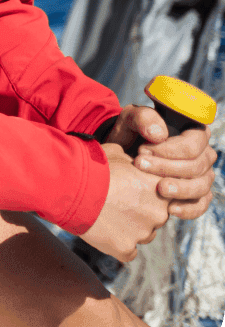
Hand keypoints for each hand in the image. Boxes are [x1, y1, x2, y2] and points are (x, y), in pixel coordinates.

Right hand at [79, 143, 168, 262]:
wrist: (69, 185)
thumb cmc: (92, 165)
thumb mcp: (117, 154)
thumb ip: (134, 164)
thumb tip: (135, 166)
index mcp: (160, 187)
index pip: (164, 194)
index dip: (145, 191)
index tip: (129, 188)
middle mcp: (159, 213)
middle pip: (155, 216)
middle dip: (140, 210)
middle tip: (116, 201)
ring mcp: (143, 233)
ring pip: (143, 234)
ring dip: (130, 228)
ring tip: (106, 215)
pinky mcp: (125, 248)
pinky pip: (128, 252)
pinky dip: (117, 244)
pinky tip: (103, 231)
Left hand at [105, 104, 216, 220]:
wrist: (123, 154)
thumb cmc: (131, 132)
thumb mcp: (130, 118)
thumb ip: (143, 117)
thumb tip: (159, 134)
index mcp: (193, 132)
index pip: (193, 143)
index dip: (170, 149)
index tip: (142, 150)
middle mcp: (203, 154)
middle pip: (197, 166)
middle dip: (167, 168)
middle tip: (139, 165)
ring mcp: (201, 175)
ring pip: (201, 186)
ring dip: (180, 189)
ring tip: (158, 189)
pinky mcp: (195, 195)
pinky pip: (200, 205)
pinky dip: (188, 209)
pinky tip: (170, 209)